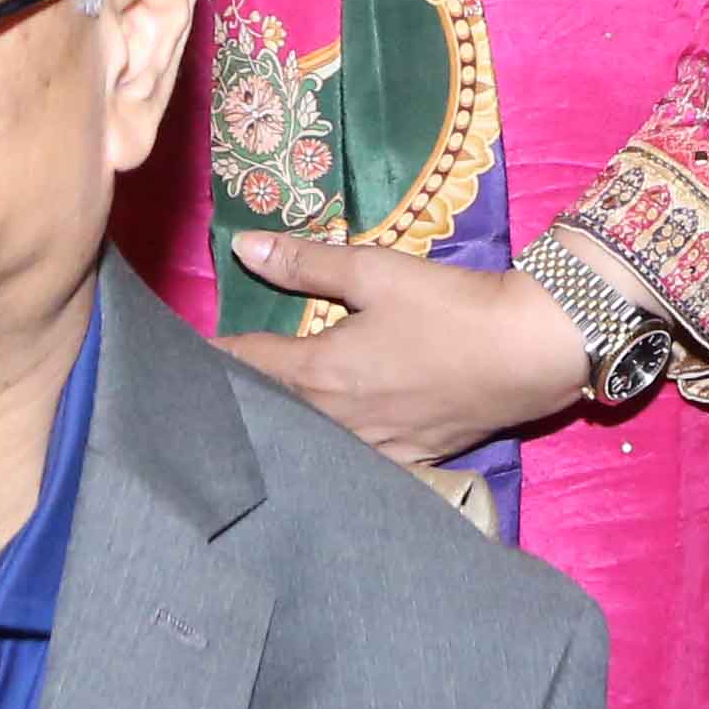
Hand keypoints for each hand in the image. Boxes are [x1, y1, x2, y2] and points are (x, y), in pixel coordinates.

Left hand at [223, 234, 595, 465]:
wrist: (529, 354)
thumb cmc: (449, 308)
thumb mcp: (376, 272)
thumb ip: (306, 262)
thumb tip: (242, 247)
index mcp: (320, 375)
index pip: (245, 367)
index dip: (210, 357)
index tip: (179, 356)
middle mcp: (336, 422)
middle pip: (268, 414)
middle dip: (240, 398)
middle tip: (209, 386)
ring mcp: (373, 450)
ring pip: (308, 443)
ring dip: (283, 426)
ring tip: (259, 414)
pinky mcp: (409, 460)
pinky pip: (352, 460)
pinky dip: (330, 448)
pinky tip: (327, 443)